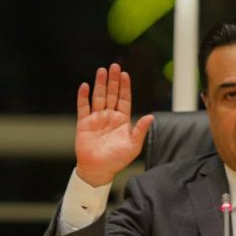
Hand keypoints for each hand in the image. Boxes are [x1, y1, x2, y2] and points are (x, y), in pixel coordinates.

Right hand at [75, 63, 153, 186]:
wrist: (98, 170)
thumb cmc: (117, 159)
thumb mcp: (133, 145)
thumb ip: (140, 130)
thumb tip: (151, 117)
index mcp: (122, 120)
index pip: (124, 99)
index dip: (125, 87)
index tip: (125, 74)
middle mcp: (109, 116)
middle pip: (112, 94)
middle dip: (113, 80)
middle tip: (114, 66)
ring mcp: (96, 118)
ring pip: (99, 97)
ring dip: (100, 84)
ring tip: (102, 70)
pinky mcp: (84, 123)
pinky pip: (83, 107)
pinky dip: (83, 96)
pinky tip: (85, 86)